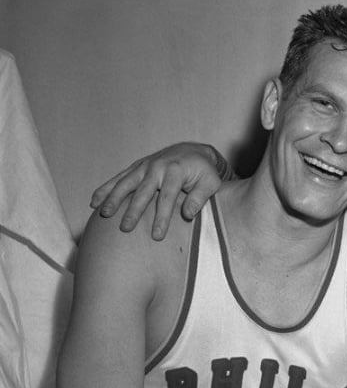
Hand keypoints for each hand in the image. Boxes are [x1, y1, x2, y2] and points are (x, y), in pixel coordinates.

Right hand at [89, 142, 225, 238]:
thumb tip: (188, 214)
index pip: (166, 198)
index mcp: (175, 171)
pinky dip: (106, 188)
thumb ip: (200, 198)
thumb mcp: (211, 183)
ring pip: (125, 183)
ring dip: (113, 198)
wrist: (194, 151)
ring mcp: (144, 166)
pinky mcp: (137, 167)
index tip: (157, 236)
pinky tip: (94, 201)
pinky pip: (119, 178)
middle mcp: (157, 167)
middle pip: (142, 191)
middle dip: (133, 211)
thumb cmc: (204, 171)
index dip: (161, 218)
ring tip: (105, 215)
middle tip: (125, 228)